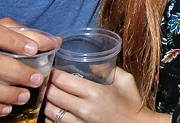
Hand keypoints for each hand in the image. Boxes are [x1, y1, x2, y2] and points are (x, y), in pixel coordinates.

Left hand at [43, 67, 158, 122]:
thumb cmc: (131, 104)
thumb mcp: (125, 80)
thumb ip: (108, 69)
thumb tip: (90, 63)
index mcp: (95, 92)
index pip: (62, 80)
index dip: (54, 73)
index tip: (54, 69)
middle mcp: (84, 109)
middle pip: (52, 94)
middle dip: (48, 85)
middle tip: (49, 80)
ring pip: (49, 111)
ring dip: (48, 101)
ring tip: (51, 94)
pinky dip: (51, 116)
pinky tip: (57, 109)